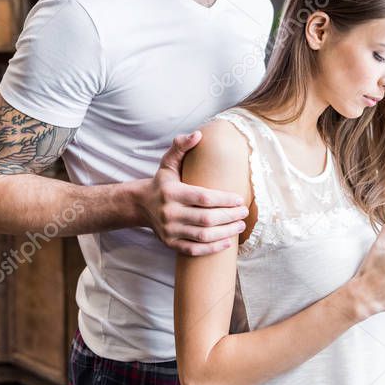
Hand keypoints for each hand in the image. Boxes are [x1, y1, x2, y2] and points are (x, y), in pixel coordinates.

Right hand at [137, 130, 249, 255]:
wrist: (141, 205)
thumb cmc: (162, 182)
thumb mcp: (168, 162)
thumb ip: (181, 146)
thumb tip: (198, 134)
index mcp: (172, 192)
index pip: (203, 198)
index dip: (224, 200)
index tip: (240, 199)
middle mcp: (169, 213)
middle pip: (206, 218)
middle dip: (230, 217)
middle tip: (244, 212)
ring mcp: (169, 231)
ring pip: (203, 236)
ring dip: (225, 232)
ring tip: (240, 225)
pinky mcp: (170, 244)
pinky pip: (194, 250)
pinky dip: (213, 248)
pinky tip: (227, 242)